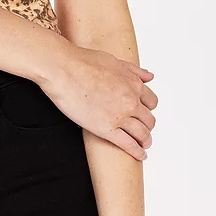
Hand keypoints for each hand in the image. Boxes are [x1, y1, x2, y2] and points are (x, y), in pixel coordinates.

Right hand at [39, 43, 156, 159]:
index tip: (143, 111)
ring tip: (143, 144)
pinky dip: (137, 152)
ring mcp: (120, 116)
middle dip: (147, 125)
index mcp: (133, 84)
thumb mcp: (114, 61)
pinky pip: (129, 145)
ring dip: (145, 141)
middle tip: (142, 128)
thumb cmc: (83, 62)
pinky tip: (139, 154)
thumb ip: (134, 70)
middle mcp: (131, 101)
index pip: (151, 101)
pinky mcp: (107, 130)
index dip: (148, 108)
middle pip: (149, 120)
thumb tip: (149, 77)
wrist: (64, 69)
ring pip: (142, 134)